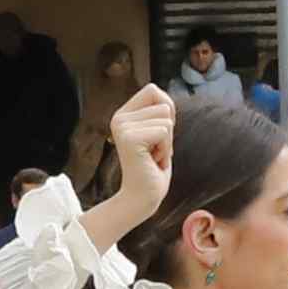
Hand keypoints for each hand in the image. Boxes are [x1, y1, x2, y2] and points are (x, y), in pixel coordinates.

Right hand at [99, 88, 181, 238]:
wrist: (142, 198)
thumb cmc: (153, 168)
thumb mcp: (157, 134)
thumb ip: (158, 114)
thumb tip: (165, 99)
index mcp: (123, 114)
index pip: (153, 90)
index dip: (166, 110)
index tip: (158, 135)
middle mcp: (119, 118)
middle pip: (164, 104)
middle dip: (168, 130)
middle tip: (154, 150)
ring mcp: (122, 127)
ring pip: (166, 119)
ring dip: (167, 142)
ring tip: (152, 156)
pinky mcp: (130, 139)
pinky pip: (165, 132)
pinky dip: (165, 149)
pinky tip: (152, 161)